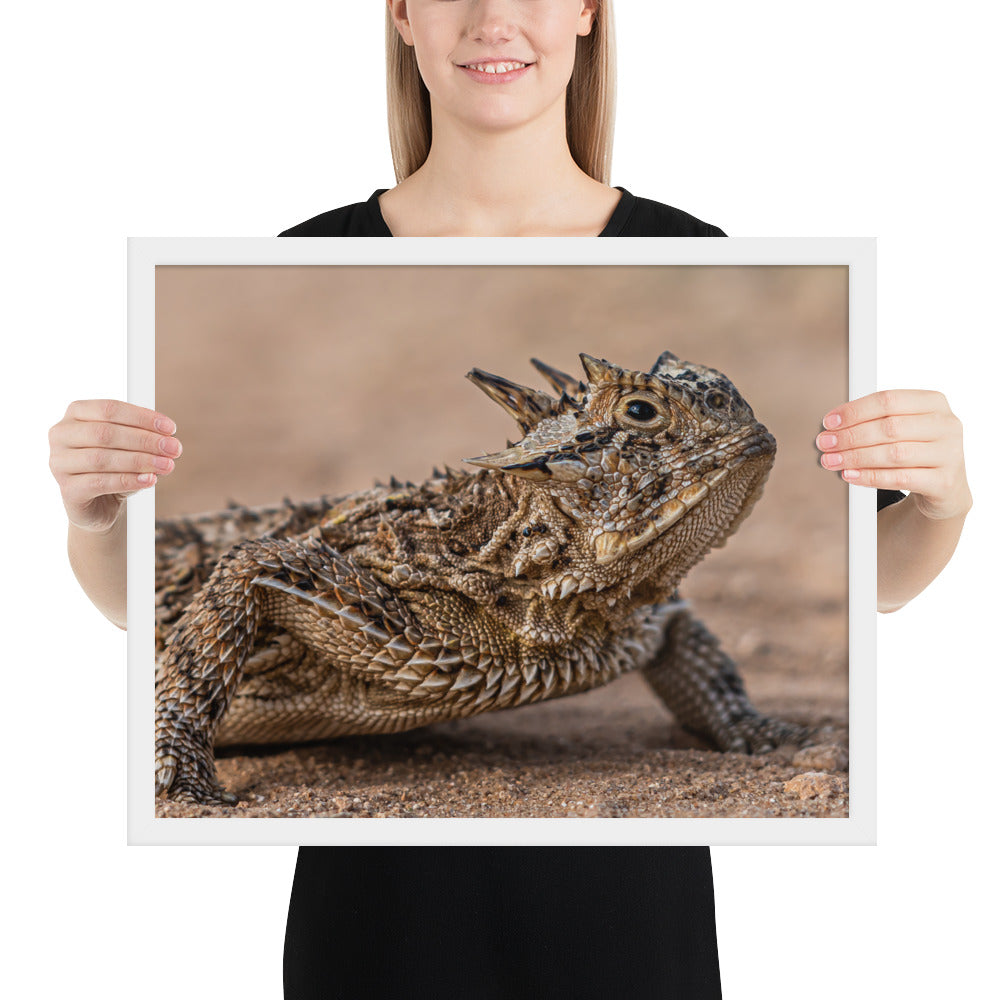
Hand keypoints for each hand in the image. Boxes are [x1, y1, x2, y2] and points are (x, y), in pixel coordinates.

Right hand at [49, 400, 181, 532]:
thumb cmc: (114, 467)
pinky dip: (129, 480)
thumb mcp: (130, 447)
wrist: (100, 503)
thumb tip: (168, 442)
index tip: (170, 428)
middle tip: (174, 449)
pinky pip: (100, 483)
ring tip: (167, 465)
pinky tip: (150, 480)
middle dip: (145, 440)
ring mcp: (59, 463)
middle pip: (105, 433)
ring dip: (140, 461)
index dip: (142, 417)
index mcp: (76, 414)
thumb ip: (144, 439)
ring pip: (102, 458)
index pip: (109, 409)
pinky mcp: (67, 490)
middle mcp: (61, 435)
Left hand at [815, 389, 970, 520]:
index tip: (829, 422)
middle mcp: (946, 425)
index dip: (855, 411)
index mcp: (934, 403)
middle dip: (850, 436)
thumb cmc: (916, 450)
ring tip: (831, 460)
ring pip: (894, 453)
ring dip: (856, 457)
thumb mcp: (903, 428)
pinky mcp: (944, 482)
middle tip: (824, 444)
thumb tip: (832, 426)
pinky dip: (870, 477)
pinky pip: (900, 479)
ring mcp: (950, 454)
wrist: (946, 487)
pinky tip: (850, 475)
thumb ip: (875, 420)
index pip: (889, 400)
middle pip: (889, 427)